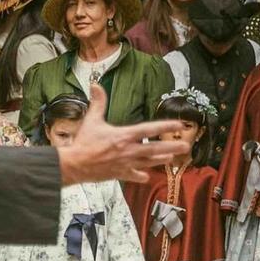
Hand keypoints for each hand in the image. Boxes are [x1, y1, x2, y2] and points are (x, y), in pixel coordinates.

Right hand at [56, 86, 191, 184]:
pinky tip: (146, 176)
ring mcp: (125, 163)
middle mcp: (128, 150)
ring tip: (172, 158)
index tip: (179, 124)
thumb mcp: (91, 120)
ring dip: (161, 159)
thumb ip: (98, 102)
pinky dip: (141, 176)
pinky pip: (134, 175)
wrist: (74, 164)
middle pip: (155, 148)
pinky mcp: (119, 173)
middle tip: (186, 146)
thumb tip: (95, 85)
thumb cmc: (83, 142)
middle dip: (172, 147)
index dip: (166, 126)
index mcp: (124, 135)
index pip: (149, 129)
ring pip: (148, 162)